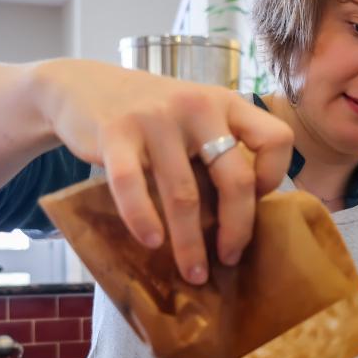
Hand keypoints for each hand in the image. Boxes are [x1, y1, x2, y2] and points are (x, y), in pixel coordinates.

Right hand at [31, 59, 292, 283]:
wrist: (81, 85)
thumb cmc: (150, 115)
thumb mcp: (194, 116)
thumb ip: (219, 147)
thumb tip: (243, 216)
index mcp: (226, 102)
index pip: (276, 138)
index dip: (274, 176)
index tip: (256, 199)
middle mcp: (198, 106)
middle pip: (236, 180)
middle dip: (237, 229)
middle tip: (229, 259)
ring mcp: (156, 118)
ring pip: (184, 195)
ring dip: (190, 243)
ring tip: (193, 273)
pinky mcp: (116, 133)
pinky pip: (132, 186)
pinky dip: (143, 219)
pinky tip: (151, 241)